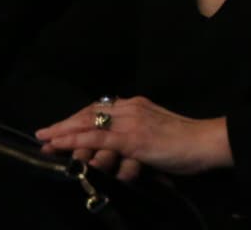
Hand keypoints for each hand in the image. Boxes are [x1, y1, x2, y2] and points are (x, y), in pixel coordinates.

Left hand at [36, 96, 231, 174]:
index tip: (62, 125)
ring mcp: (131, 122)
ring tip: (44, 139)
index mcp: (138, 104)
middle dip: (65, 123)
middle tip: (44, 132)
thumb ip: (140, 133)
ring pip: (88, 124)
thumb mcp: (159, 131)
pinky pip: (96, 139)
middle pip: (89, 112)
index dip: (78, 117)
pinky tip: (60, 145)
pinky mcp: (132, 139)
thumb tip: (123, 146)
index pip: (101, 108)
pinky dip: (74, 141)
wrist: (207, 142)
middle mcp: (131, 107)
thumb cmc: (188, 142)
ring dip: (63, 131)